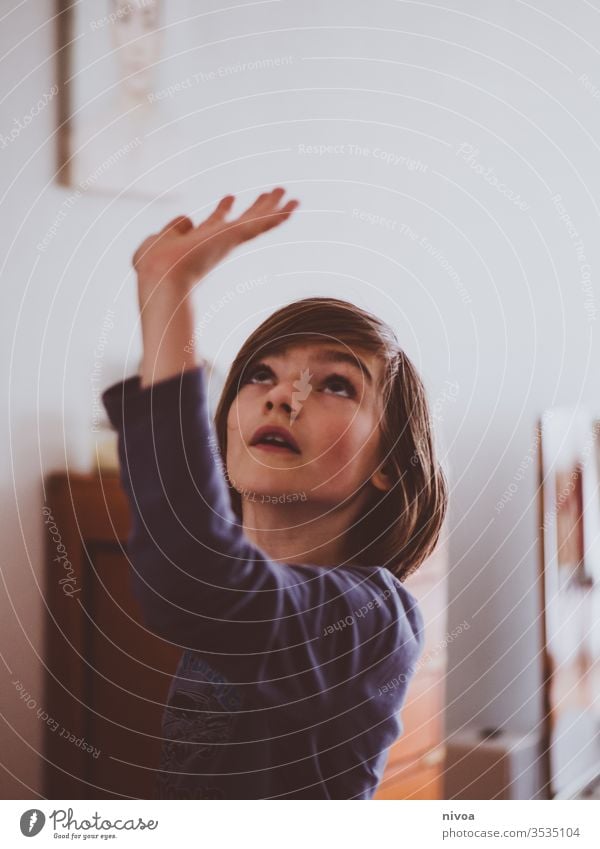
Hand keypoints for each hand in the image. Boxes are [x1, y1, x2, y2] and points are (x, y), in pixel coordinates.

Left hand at [133, 187, 299, 290]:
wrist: (162, 276)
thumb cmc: (154, 266)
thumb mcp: (155, 241)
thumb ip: (170, 229)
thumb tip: (187, 219)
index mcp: (199, 243)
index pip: (215, 222)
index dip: (222, 209)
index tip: (229, 197)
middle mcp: (217, 242)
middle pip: (242, 221)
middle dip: (255, 207)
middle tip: (270, 193)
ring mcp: (228, 241)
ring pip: (256, 220)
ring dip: (272, 206)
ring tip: (287, 192)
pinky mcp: (235, 237)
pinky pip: (261, 224)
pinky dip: (279, 215)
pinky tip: (294, 204)